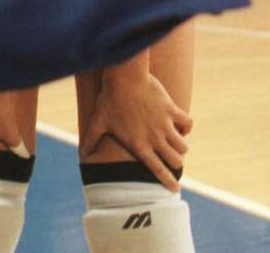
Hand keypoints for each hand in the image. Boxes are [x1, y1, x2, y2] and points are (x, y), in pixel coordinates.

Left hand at [79, 72, 191, 191]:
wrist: (124, 77)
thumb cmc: (109, 99)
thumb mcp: (98, 122)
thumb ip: (90, 140)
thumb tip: (82, 154)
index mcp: (139, 145)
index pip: (158, 170)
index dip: (168, 182)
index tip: (175, 190)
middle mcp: (155, 138)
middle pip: (175, 160)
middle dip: (175, 163)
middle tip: (171, 160)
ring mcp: (165, 124)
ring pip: (183, 145)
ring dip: (180, 146)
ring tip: (174, 143)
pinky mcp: (171, 110)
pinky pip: (187, 123)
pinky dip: (186, 127)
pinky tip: (181, 125)